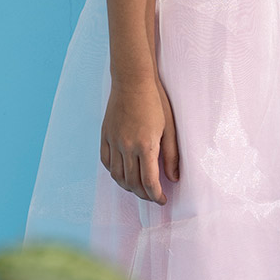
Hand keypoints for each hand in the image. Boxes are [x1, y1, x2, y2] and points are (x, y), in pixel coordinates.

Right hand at [101, 76, 179, 203]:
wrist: (132, 80)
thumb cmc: (155, 101)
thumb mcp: (169, 127)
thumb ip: (171, 155)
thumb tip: (174, 178)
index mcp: (145, 145)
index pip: (149, 182)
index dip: (156, 196)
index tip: (162, 200)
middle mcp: (126, 146)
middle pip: (132, 183)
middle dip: (144, 195)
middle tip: (153, 197)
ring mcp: (113, 141)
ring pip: (117, 176)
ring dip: (129, 187)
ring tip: (139, 189)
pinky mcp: (105, 136)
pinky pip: (106, 162)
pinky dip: (114, 173)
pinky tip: (123, 174)